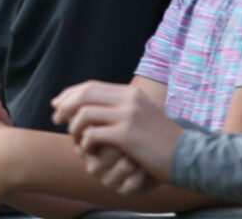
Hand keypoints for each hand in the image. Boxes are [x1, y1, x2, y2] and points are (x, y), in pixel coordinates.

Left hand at [52, 80, 166, 191]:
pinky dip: (85, 143)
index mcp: (130, 93)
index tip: (57, 104)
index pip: (91, 86)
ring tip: (75, 139)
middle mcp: (128, 99)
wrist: (185, 155)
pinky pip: (93, 135)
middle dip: (64, 106)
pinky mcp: (127, 135)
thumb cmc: (160, 140)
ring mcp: (128, 116)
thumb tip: (90, 107)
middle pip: (84, 95)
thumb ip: (120, 108)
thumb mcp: (141, 115)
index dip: (70, 94)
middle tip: (55, 119)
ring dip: (74, 127)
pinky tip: (88, 150)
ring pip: (85, 114)